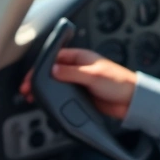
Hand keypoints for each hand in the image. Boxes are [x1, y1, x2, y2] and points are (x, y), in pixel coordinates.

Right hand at [20, 48, 137, 118]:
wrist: (131, 101)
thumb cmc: (119, 83)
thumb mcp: (93, 76)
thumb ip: (72, 73)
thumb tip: (52, 70)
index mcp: (81, 57)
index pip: (55, 57)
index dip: (41, 66)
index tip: (31, 75)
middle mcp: (79, 68)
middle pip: (52, 71)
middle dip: (38, 78)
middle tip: (27, 88)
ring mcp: (79, 81)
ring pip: (55, 83)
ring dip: (43, 89)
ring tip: (32, 96)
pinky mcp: (81, 94)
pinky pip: (62, 93)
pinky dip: (52, 97)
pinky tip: (46, 101)